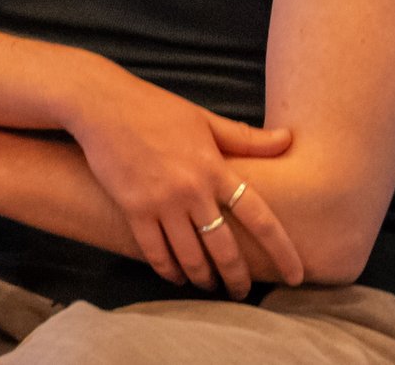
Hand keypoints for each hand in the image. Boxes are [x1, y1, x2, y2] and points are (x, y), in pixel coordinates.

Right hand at [65, 67, 303, 296]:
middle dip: (236, 278)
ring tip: (208, 286)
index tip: (295, 276)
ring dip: (202, 278)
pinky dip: (167, 269)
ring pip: (190, 256)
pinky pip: (155, 251)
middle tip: (242, 292)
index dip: (282, 250)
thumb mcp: (202, 118)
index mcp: (215, 167)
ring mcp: (161, 201)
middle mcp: (192, 189)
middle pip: (224, 248)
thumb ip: (245, 138)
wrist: (98, 102)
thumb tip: (289, 140)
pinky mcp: (133, 207)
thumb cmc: (152, 106)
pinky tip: (174, 276)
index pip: (260, 217)